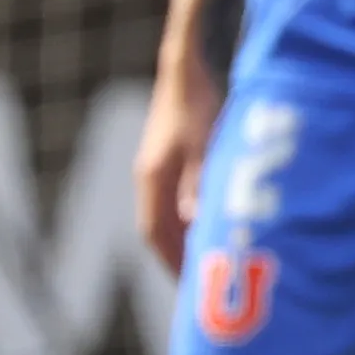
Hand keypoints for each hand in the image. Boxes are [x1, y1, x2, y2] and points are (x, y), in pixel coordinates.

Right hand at [134, 51, 219, 274]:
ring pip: (165, 216)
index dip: (170, 259)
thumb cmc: (198, 101)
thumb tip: (194, 222)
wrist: (186, 67)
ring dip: (181, 241)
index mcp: (153, 176)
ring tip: (203, 266)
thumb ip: (198, 181)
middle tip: (197, 286)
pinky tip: (206, 230)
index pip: (154, 231)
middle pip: (157, 229)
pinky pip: (172, 202)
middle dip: (174, 258)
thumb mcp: (203, 142)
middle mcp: (149, 177)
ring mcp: (156, 169)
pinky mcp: (167, 161)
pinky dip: (186, 222)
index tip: (187, 285)